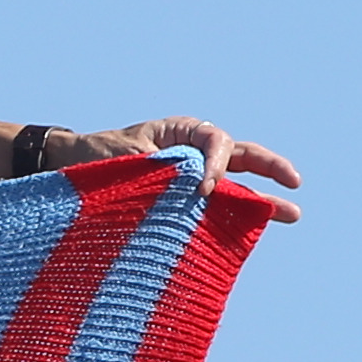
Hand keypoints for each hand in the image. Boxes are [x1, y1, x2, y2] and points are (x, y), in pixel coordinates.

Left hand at [53, 117, 303, 223]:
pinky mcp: (182, 199)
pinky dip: (234, 214)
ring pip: (235, 183)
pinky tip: (254, 229)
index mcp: (180, 132)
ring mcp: (190, 176)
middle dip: (268, 169)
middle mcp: (191, 151)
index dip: (218, 164)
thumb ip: (162, 171)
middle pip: (239, 157)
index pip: (216, 141)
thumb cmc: (93, 157)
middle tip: (294, 185)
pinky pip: (215, 204)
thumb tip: (196, 188)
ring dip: (262, 198)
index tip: (204, 189)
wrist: (67, 170)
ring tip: (293, 214)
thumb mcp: (127, 160)